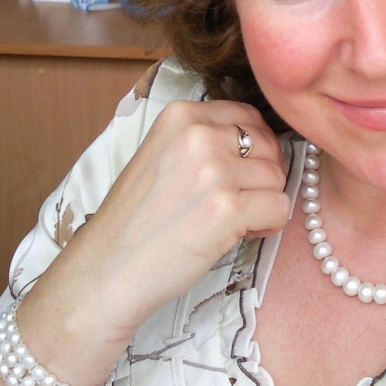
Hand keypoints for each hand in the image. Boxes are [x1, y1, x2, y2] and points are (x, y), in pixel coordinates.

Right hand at [22, 100, 290, 361]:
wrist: (106, 270)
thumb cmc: (135, 220)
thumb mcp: (162, 154)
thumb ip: (204, 139)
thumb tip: (261, 141)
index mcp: (181, 115)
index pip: (249, 116)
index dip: (254, 148)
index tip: (241, 172)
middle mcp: (199, 135)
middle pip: (268, 145)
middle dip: (263, 175)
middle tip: (239, 201)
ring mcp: (214, 170)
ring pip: (277, 177)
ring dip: (265, 202)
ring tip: (235, 220)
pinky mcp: (227, 208)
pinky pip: (280, 207)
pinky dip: (270, 224)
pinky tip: (242, 233)